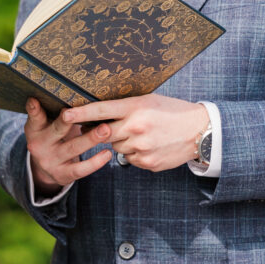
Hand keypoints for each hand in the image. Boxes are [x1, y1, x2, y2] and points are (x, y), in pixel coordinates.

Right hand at [24, 98, 112, 195]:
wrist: (46, 167)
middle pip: (57, 130)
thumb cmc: (53, 135)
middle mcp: (39, 145)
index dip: (34, 109)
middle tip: (81, 112)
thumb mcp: (46, 124)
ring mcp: (50, 161)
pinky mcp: (62, 175)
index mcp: (34, 129)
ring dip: (90, 139)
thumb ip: (52, 110)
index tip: (35, 100)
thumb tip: (69, 84)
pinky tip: (107, 154)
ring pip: (72, 148)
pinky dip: (95, 162)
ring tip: (106, 129)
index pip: (35, 117)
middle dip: (68, 121)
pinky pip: (80, 169)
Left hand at [62, 94, 208, 171]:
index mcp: (135, 107)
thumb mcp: (149, 101)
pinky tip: (150, 145)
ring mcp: (141, 147)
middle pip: (102, 133)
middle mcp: (136, 127)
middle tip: (106, 127)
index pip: (100, 110)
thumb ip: (125, 107)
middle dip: (101, 131)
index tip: (64, 114)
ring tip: (142, 134)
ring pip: (116, 147)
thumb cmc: (172, 111)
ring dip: (122, 142)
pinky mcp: (147, 162)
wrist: (200, 131)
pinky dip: (135, 153)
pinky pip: (130, 159)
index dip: (80, 112)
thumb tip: (99, 115)